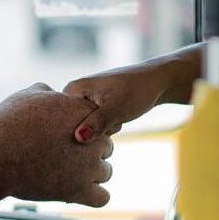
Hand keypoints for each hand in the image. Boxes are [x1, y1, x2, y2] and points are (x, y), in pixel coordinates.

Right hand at [0, 83, 113, 206]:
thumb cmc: (10, 122)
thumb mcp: (30, 94)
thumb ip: (47, 92)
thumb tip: (49, 92)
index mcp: (82, 112)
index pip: (101, 120)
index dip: (87, 126)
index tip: (72, 133)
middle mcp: (92, 139)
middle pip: (107, 146)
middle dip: (91, 150)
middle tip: (68, 154)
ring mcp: (87, 166)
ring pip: (106, 172)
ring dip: (91, 173)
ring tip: (69, 173)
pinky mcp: (78, 191)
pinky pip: (102, 198)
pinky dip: (93, 196)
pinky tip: (78, 191)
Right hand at [64, 52, 197, 143]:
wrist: (156, 81)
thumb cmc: (136, 90)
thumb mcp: (116, 109)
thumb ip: (96, 123)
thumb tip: (78, 138)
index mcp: (73, 88)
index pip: (62, 119)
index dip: (81, 128)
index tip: (102, 119)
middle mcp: (75, 93)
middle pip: (75, 125)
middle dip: (94, 130)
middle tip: (113, 118)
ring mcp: (86, 99)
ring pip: (87, 128)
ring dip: (103, 130)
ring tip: (118, 117)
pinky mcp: (96, 105)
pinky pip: (96, 125)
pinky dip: (108, 127)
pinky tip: (119, 119)